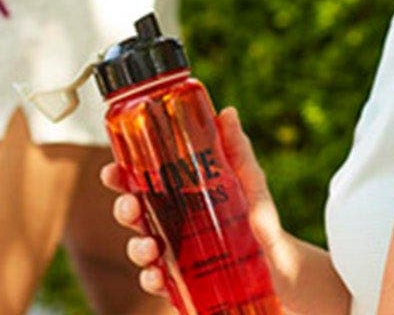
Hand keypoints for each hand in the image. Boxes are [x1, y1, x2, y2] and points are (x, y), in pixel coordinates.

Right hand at [101, 106, 293, 299]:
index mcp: (180, 194)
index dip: (121, 175)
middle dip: (124, 209)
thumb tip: (226, 112)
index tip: (112, 171)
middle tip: (131, 206)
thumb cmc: (258, 216)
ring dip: (137, 247)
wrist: (280, 262)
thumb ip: (237, 150)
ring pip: (140, 248)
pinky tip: (158, 276)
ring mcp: (174, 253)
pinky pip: (157, 281)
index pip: (142, 181)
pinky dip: (151, 279)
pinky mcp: (182, 280)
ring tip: (150, 247)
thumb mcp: (250, 180)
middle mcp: (171, 223)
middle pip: (134, 213)